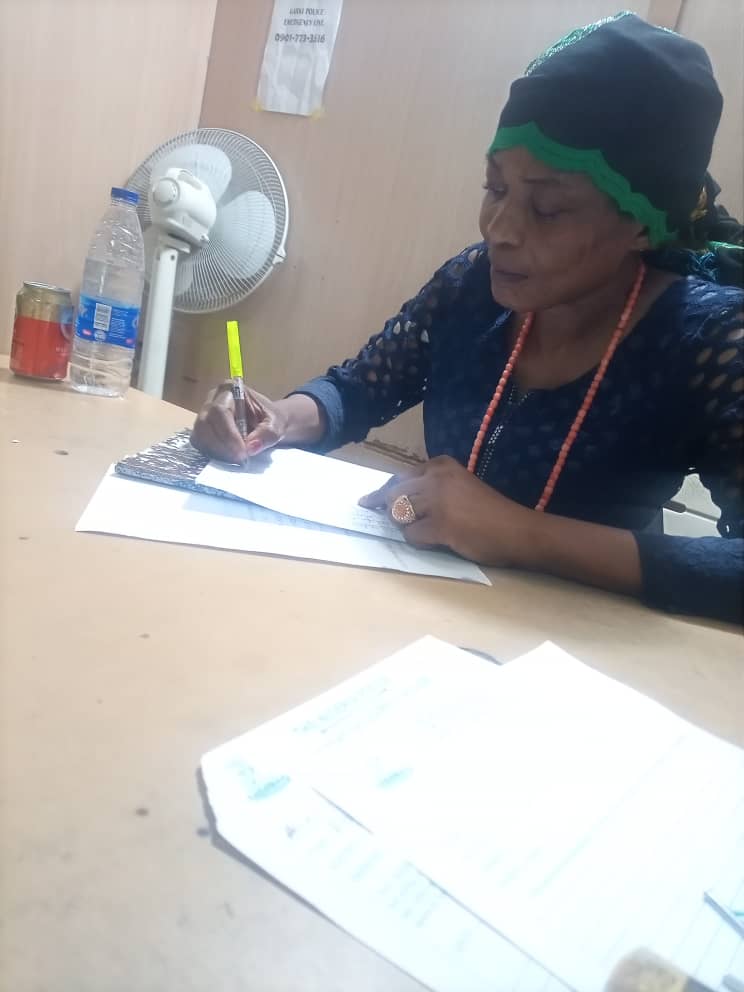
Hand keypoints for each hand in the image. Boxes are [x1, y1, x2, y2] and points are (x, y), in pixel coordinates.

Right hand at [191, 381, 288, 463]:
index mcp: (231, 390)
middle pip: (205, 423)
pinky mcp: (202, 429)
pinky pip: (199, 443)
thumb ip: (266, 434)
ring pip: (199, 434)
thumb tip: (251, 448)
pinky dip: (212, 453)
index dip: (228, 434)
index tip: (243, 452)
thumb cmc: (270, 419)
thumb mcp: (276, 425)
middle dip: (221, 445)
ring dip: (216, 451)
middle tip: (239, 459)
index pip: (221, 411)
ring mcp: (204, 414)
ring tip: (235, 459)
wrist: (267, 423)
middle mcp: (213, 399)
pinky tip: (228, 458)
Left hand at [360, 455, 537, 564]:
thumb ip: (433, 488)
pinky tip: (436, 541)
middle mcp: (436, 477)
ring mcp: (437, 500)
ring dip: (405, 526)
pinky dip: (418, 542)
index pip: (399, 477)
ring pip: (398, 514)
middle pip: (392, 494)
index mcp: (441, 465)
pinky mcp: (440, 524)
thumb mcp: (460, 487)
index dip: (385, 491)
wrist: (518, 531)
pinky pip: (411, 535)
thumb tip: (396, 502)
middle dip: (384, 508)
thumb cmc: (491, 512)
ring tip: (426, 531)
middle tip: (383, 518)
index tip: (371, 501)